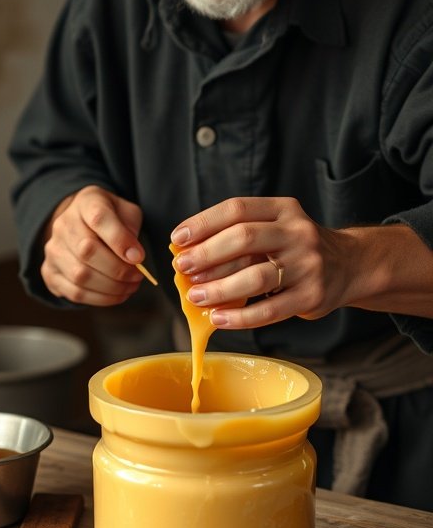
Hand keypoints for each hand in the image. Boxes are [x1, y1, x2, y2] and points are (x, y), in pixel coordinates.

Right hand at [41, 185, 145, 305]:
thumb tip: (133, 256)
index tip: (139, 257)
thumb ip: (131, 228)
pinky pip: (74, 293)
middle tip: (137, 276)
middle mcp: (63, 224)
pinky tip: (116, 294)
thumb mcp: (126, 211)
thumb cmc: (110, 218)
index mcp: (86, 202)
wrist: (81, 223)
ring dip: (112, 287)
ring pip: (80, 276)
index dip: (120, 240)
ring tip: (130, 286)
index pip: (99, 218)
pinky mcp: (50, 272)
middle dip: (119, 270)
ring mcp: (53, 249)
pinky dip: (100, 298)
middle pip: (87, 250)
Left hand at [170, 196, 354, 328]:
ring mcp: (307, 265)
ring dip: (219, 288)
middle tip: (183, 268)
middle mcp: (298, 232)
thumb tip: (188, 252)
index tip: (178, 238)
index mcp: (283, 209)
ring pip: (256, 277)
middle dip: (207, 254)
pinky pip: (270, 310)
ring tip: (195, 296)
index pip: (237, 208)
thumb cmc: (296, 246)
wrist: (350, 265)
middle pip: (245, 238)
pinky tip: (218, 318)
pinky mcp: (312, 296)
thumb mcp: (276, 226)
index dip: (204, 223)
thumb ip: (239, 234)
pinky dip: (240, 317)